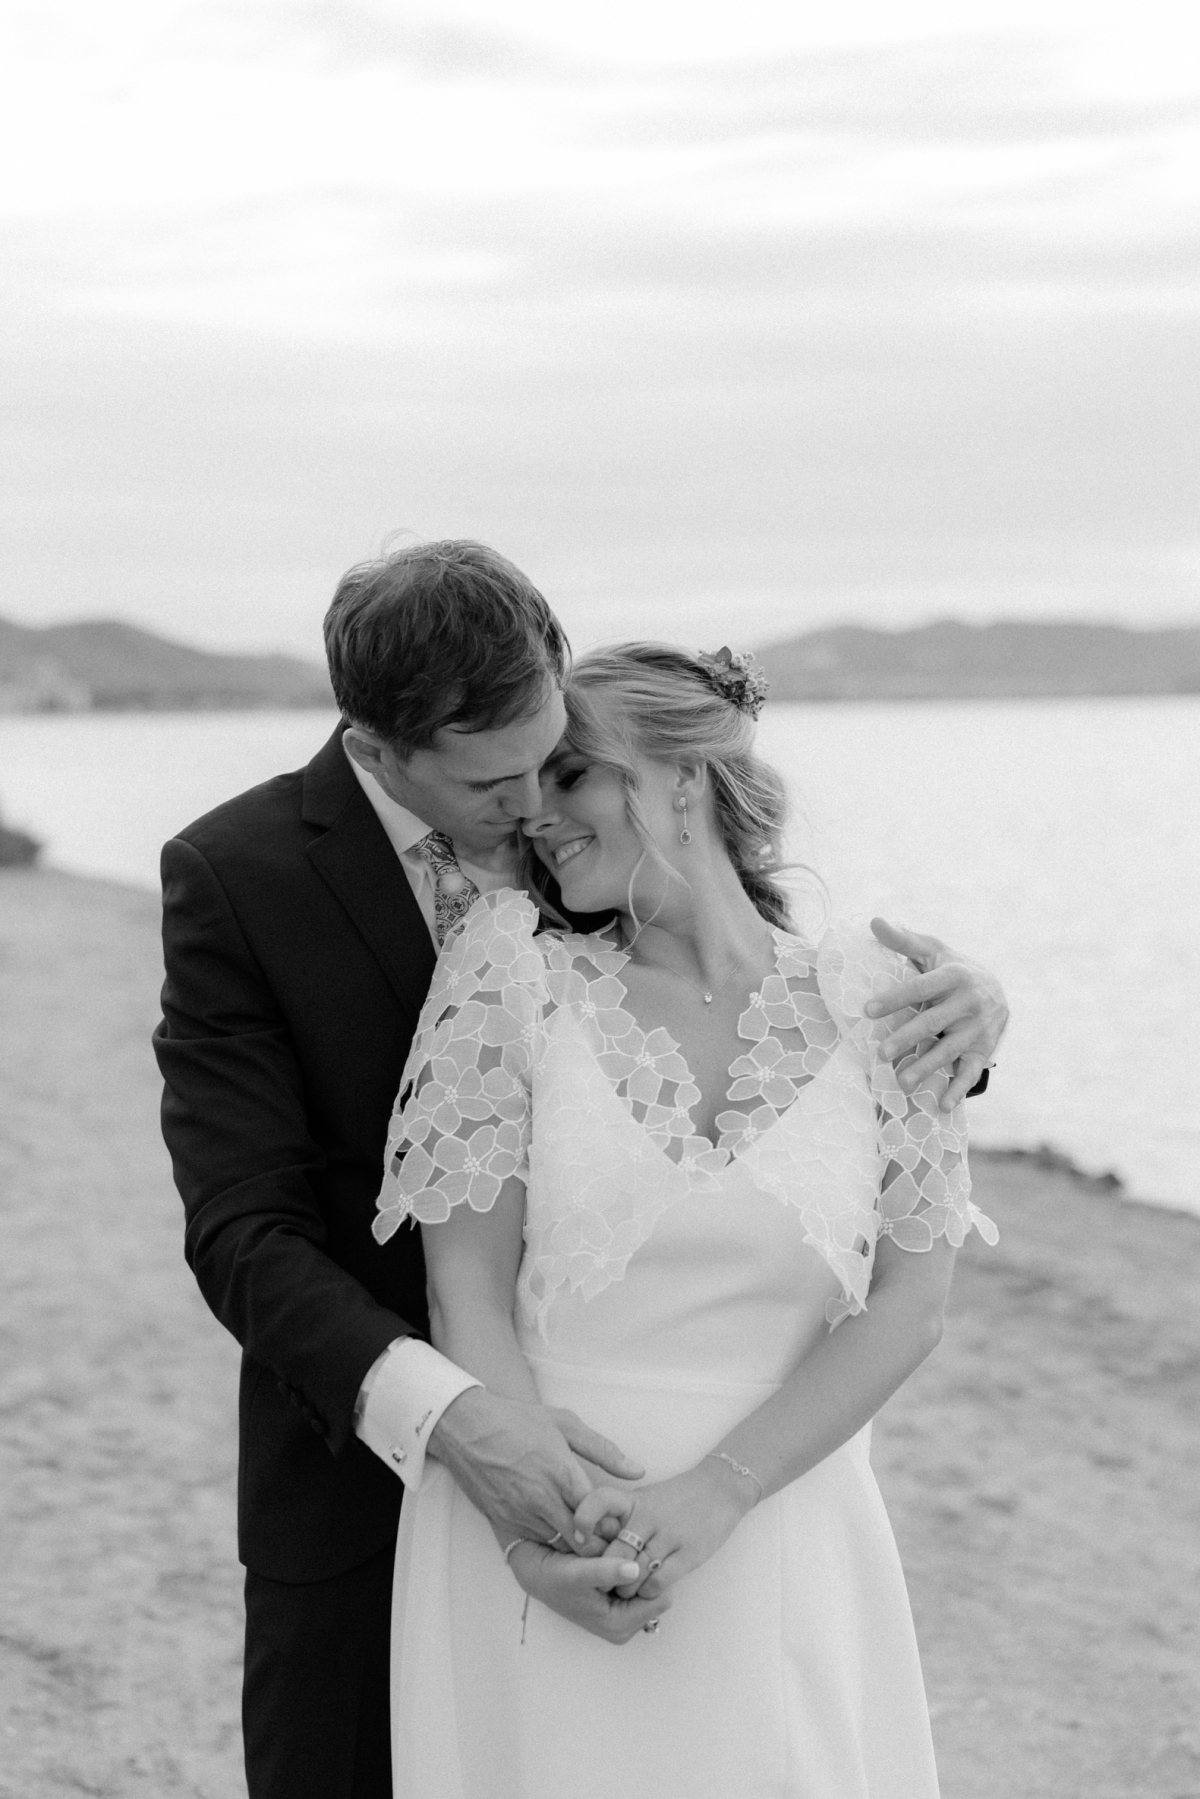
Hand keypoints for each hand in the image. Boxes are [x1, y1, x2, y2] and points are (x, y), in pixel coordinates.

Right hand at [427, 1388, 643, 1546]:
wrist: (465, 1428)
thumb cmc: (518, 1420)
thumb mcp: (566, 1424)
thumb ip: (604, 1450)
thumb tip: (638, 1471)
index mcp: (562, 1474)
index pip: (598, 1519)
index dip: (612, 1526)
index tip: (619, 1523)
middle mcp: (543, 1500)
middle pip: (582, 1542)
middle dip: (598, 1543)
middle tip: (607, 1536)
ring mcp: (521, 1514)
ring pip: (559, 1547)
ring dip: (574, 1545)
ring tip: (584, 1534)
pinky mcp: (504, 1522)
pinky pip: (535, 1542)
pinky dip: (549, 1540)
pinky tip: (556, 1527)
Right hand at [507, 1541, 667, 1643]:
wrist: (537, 1573)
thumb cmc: (554, 1575)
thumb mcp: (576, 1572)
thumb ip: (606, 1571)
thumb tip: (636, 1569)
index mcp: (618, 1625)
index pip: (661, 1599)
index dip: (653, 1574)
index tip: (640, 1553)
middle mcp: (624, 1624)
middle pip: (658, 1592)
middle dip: (647, 1569)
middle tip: (629, 1549)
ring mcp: (623, 1613)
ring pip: (650, 1584)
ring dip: (639, 1564)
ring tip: (620, 1549)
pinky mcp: (619, 1601)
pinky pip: (640, 1581)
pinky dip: (632, 1564)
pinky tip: (617, 1551)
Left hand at [573, 1459, 754, 1602]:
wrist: (720, 1489)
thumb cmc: (675, 1498)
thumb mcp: (643, 1500)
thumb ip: (619, 1519)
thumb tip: (588, 1545)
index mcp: (633, 1500)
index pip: (598, 1501)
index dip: (583, 1520)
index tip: (579, 1539)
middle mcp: (649, 1515)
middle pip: (615, 1552)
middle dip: (605, 1574)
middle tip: (603, 1583)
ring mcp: (669, 1534)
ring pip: (635, 1572)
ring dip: (626, 1588)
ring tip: (625, 1590)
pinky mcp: (689, 1553)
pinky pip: (659, 1581)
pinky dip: (648, 1591)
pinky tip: (649, 1588)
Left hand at [866, 918, 1008, 1109]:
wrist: (996, 989)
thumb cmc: (951, 968)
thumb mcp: (932, 950)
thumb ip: (902, 940)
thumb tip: (873, 921)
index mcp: (954, 975)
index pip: (920, 987)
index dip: (894, 998)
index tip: (866, 1010)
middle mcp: (969, 1002)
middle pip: (933, 1022)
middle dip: (907, 1038)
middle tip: (880, 1053)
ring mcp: (978, 1028)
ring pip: (949, 1050)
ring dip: (927, 1068)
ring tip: (902, 1083)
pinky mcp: (984, 1049)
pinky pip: (971, 1071)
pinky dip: (959, 1088)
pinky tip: (944, 1105)